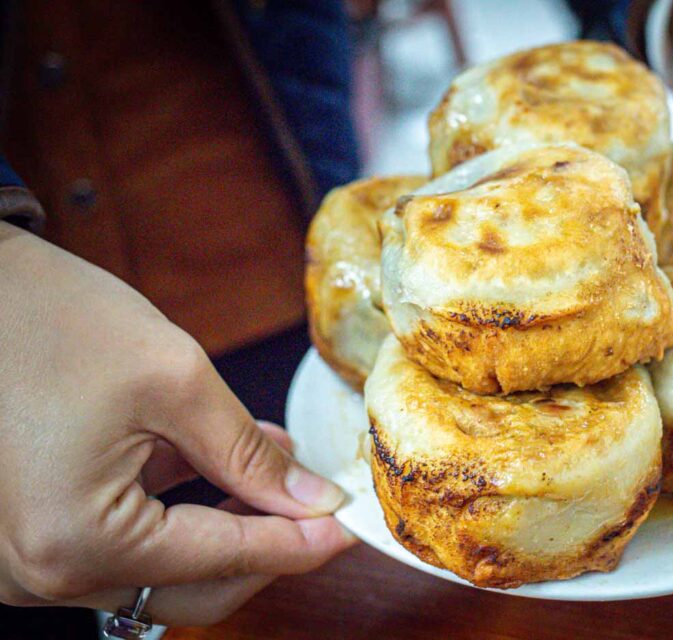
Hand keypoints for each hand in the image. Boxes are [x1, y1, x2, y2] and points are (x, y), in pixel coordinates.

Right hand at [0, 224, 354, 625]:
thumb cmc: (53, 320)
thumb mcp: (174, 382)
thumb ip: (250, 455)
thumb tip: (312, 502)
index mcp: (77, 540)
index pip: (221, 560)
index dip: (300, 544)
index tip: (351, 526)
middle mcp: (43, 571)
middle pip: (191, 587)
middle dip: (266, 546)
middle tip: (320, 504)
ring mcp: (30, 559)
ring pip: (162, 569)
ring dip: (229, 526)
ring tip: (282, 470)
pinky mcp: (35, 531)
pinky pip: (125, 542)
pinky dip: (181, 512)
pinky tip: (228, 465)